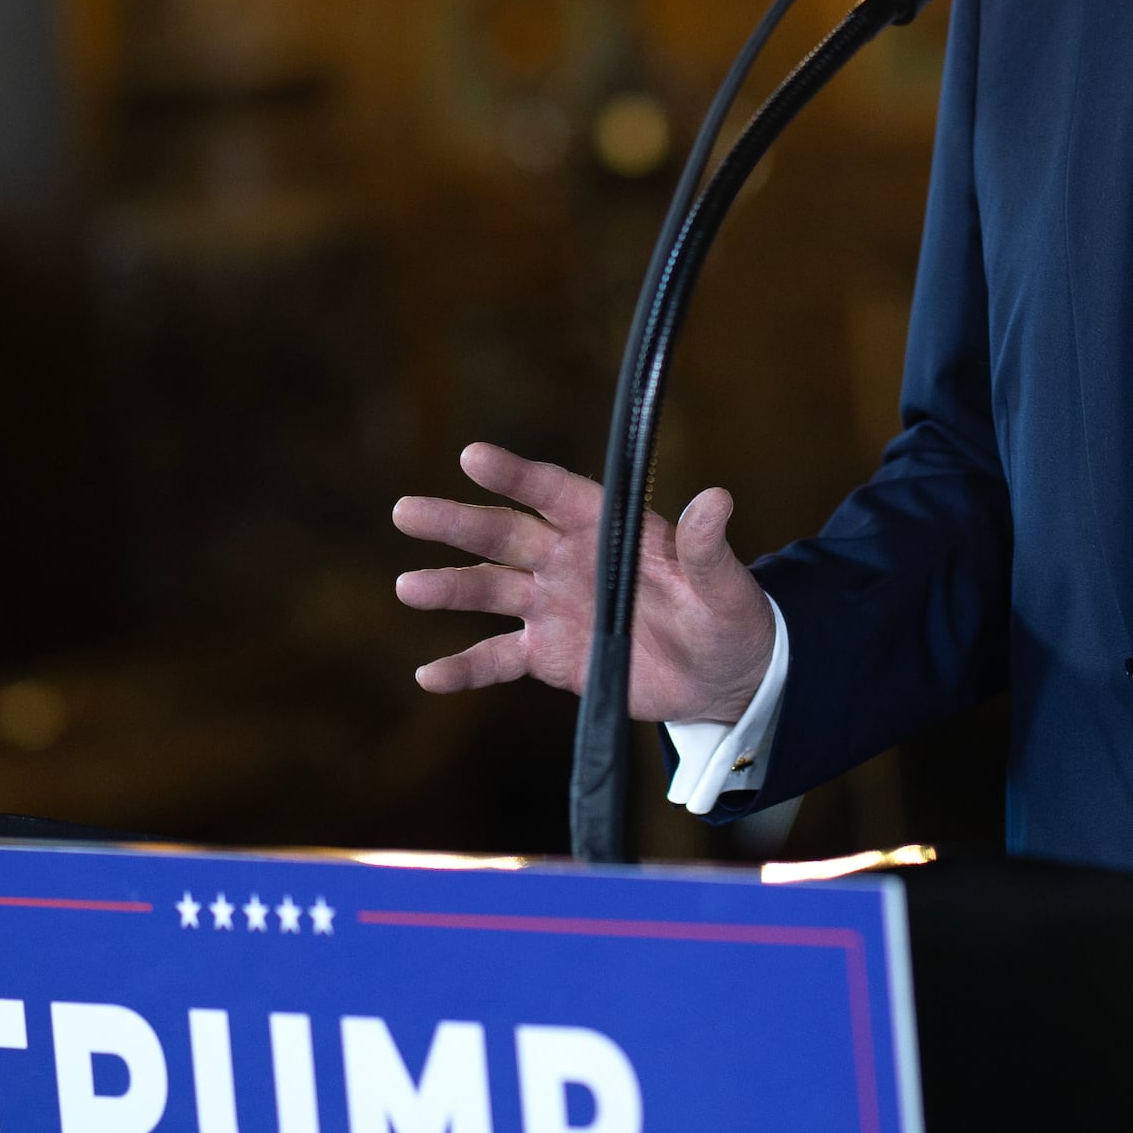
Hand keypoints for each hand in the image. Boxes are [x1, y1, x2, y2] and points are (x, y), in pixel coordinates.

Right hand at [391, 444, 776, 724]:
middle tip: (406, 510)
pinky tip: (427, 676)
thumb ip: (708, 547)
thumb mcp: (724, 584)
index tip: (472, 456)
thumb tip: (717, 500)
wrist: (719, 675)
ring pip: (490, 591)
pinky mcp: (547, 654)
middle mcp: (569, 559)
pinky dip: (464, 668)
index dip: (516, 476)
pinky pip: (497, 659)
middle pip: (504, 535)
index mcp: (608, 527)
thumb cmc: (726, 615)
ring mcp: (552, 606)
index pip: (555, 493)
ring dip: (449, 589)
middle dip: (457, 522)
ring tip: (408, 587)